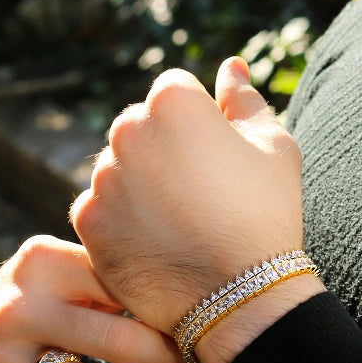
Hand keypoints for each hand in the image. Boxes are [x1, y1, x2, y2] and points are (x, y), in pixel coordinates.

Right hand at [0, 235, 199, 362]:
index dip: (165, 307)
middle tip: (203, 362)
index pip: (118, 286)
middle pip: (109, 339)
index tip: (206, 317)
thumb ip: (109, 269)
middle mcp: (17, 307)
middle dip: (165, 356)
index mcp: (42, 260)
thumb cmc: (45, 294)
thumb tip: (192, 284)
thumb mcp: (66, 266)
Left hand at [70, 58, 324, 362]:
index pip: (175, 90)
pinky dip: (124, 219)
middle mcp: (128, 130)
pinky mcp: (88, 221)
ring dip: (141, 182)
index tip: (218, 158)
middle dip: (164, 148)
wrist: (242, 297)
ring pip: (120, 166)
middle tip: (200, 191)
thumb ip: (244, 98)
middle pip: (141, 125)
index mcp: (173, 100)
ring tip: (181, 220)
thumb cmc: (266, 212)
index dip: (200, 122)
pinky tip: (159, 240)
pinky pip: (102, 206)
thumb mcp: (273, 145)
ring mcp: (103, 176)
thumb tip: (230, 65)